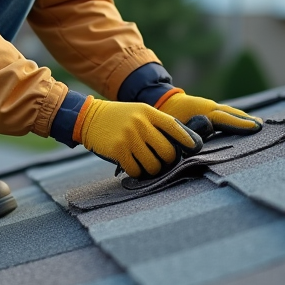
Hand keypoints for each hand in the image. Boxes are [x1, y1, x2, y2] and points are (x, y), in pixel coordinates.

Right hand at [75, 97, 202, 178]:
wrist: (88, 117)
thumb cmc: (119, 117)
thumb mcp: (138, 112)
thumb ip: (157, 123)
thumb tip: (182, 142)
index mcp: (148, 112)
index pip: (174, 126)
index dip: (187, 139)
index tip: (195, 148)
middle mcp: (140, 123)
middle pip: (167, 151)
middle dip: (167, 161)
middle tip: (161, 162)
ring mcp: (129, 137)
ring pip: (153, 164)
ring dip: (152, 170)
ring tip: (146, 165)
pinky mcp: (118, 149)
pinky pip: (135, 170)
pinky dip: (136, 172)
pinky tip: (132, 166)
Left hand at [155, 89, 262, 137]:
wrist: (162, 100)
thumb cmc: (167, 115)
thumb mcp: (175, 123)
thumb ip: (189, 128)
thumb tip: (205, 131)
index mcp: (203, 110)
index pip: (225, 118)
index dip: (240, 123)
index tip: (255, 127)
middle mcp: (210, 107)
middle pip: (232, 114)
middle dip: (247, 120)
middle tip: (262, 127)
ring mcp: (210, 107)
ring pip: (230, 112)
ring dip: (244, 118)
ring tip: (258, 124)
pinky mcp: (209, 110)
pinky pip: (226, 113)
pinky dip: (237, 117)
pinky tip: (245, 122)